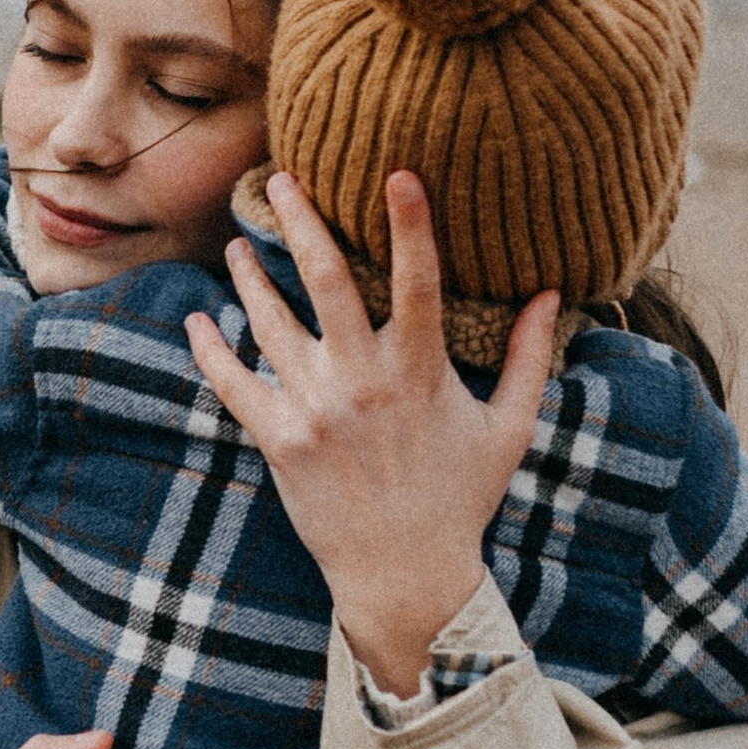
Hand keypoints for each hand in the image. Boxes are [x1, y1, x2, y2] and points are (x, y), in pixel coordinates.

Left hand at [184, 169, 559, 697]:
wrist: (405, 577)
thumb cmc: (461, 499)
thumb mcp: (508, 429)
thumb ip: (527, 358)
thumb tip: (550, 294)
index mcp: (421, 372)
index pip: (419, 280)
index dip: (409, 223)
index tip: (396, 170)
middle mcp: (363, 382)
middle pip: (324, 283)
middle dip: (300, 223)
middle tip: (278, 178)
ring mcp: (316, 410)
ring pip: (270, 323)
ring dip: (249, 277)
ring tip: (238, 244)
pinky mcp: (279, 442)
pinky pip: (234, 384)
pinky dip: (211, 350)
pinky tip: (198, 320)